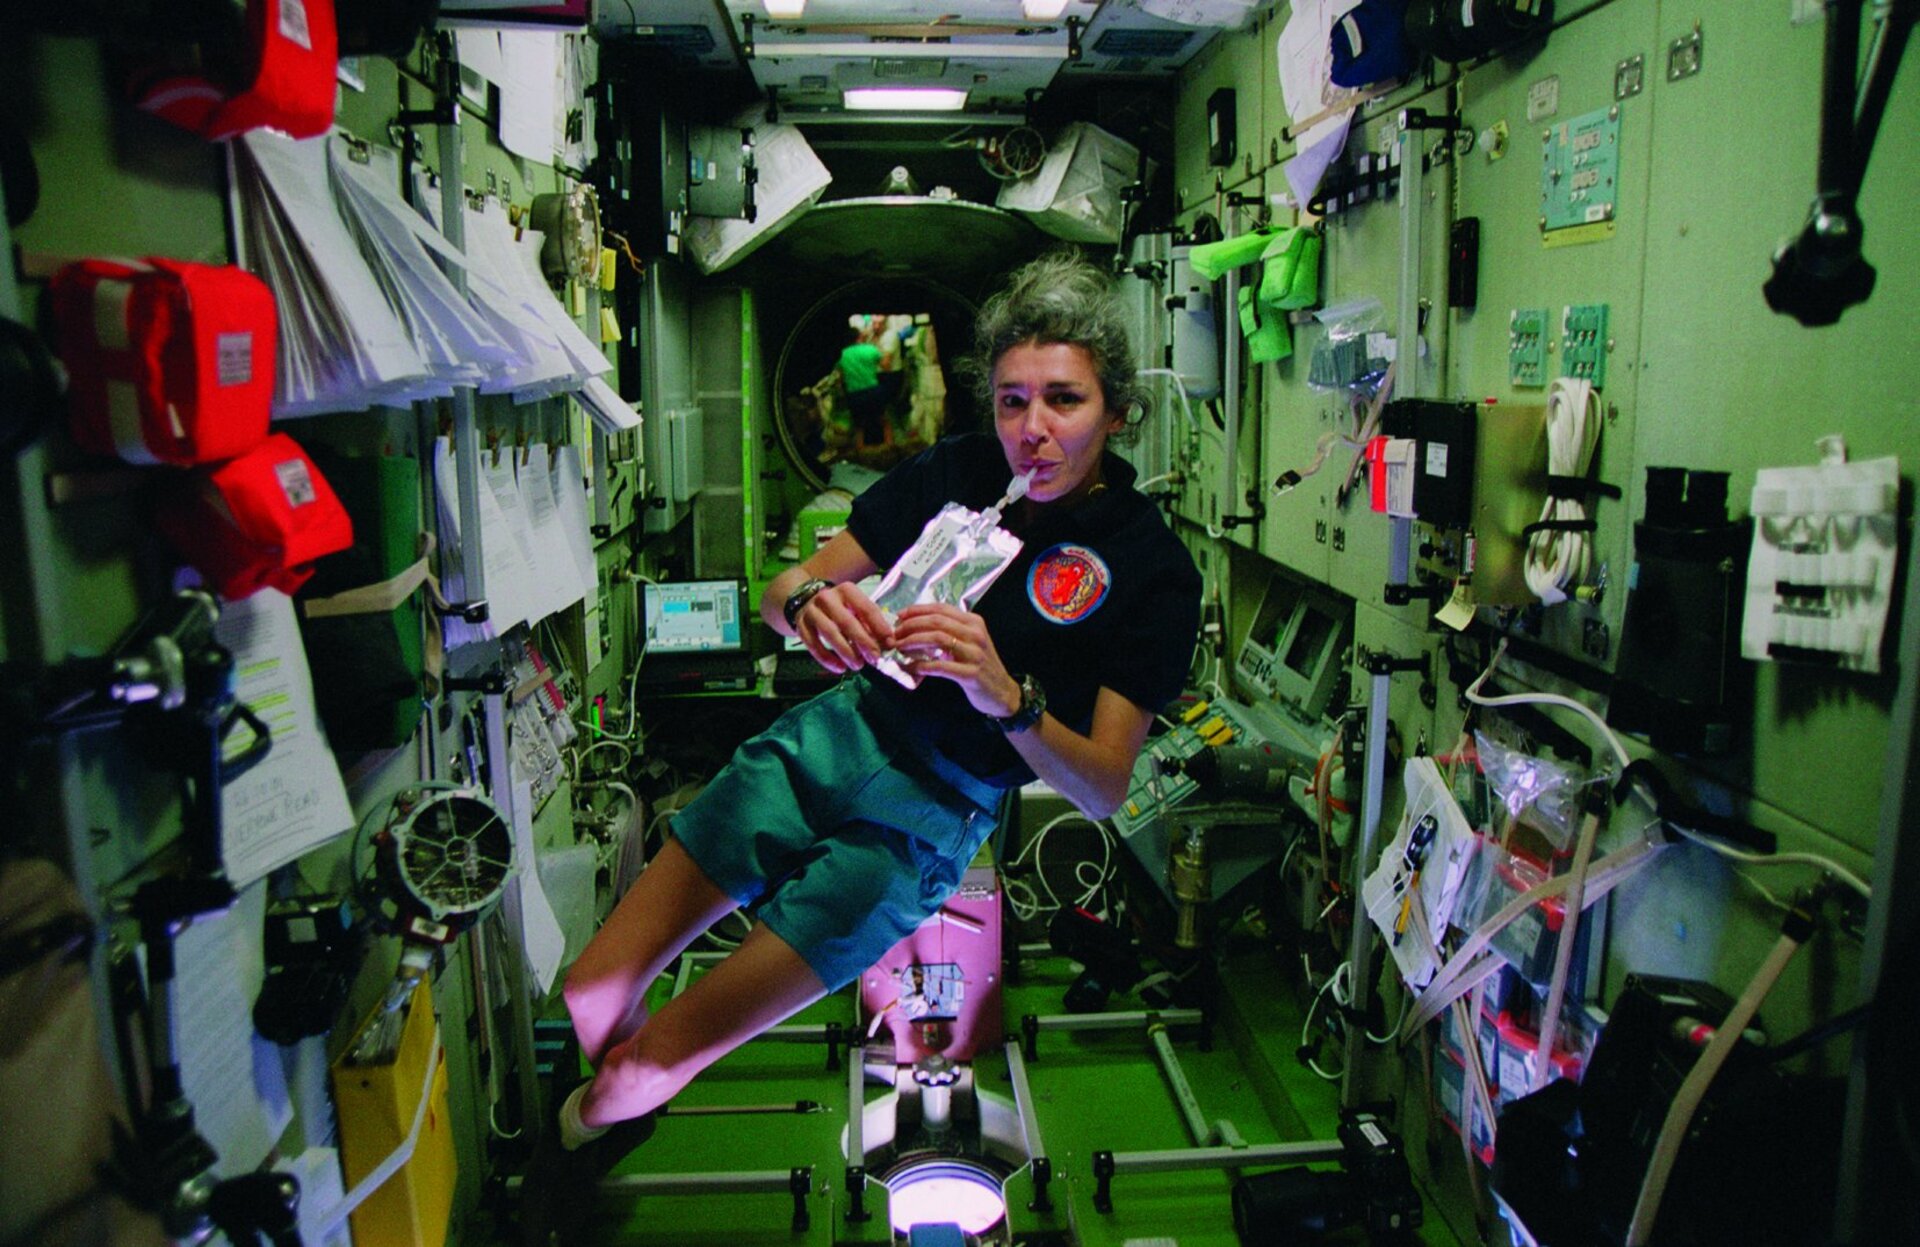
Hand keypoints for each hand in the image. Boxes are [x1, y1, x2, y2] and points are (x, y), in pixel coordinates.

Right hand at [794, 581, 892, 673]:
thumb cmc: (838, 608)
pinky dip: (826, 658)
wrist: (805, 601)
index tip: (889, 643)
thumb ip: (869, 623)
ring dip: (845, 652)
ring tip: (858, 665)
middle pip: (847, 622)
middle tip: (874, 659)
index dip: (879, 627)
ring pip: (829, 633)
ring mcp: (812, 611)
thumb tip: (887, 643)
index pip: (866, 608)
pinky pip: (813, 644)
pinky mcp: (801, 625)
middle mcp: (828, 598)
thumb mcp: (855, 609)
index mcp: (847, 590)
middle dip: (863, 642)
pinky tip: (839, 668)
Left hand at [889, 603, 1022, 717]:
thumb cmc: (980, 665)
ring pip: (938, 639)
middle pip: (936, 621)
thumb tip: (916, 626)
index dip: (917, 610)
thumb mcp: (969, 642)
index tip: (899, 616)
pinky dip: (922, 665)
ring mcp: (975, 654)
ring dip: (913, 642)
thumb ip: (949, 632)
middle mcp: (975, 634)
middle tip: (895, 633)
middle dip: (911, 625)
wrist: (1002, 692)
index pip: (941, 608)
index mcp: (974, 622)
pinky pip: (941, 666)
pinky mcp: (971, 674)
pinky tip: (910, 667)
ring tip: (899, 647)